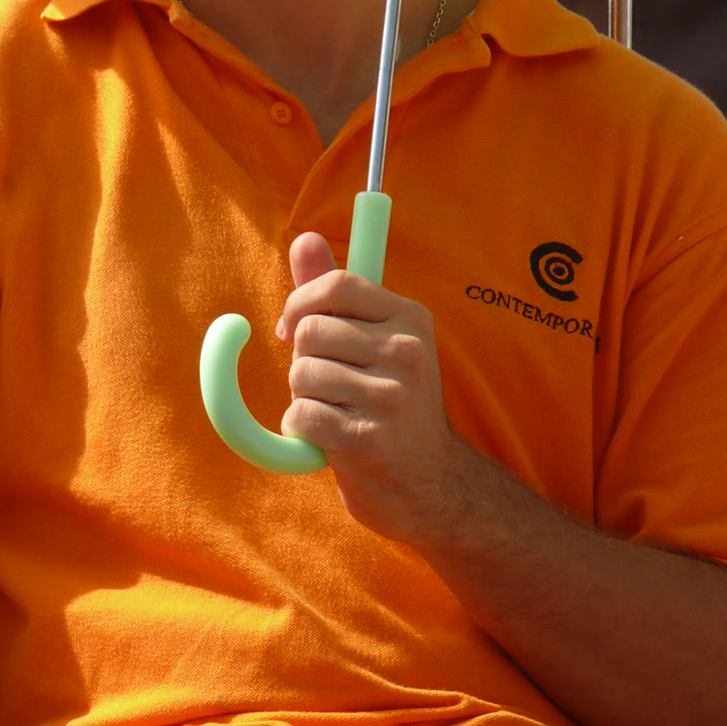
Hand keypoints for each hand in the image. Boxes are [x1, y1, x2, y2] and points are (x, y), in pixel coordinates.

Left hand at [277, 232, 471, 546]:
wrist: (432, 486)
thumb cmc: (392, 406)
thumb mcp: (376, 340)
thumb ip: (335, 291)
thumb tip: (303, 239)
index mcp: (409, 319)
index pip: (335, 285)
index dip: (301, 305)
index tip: (295, 329)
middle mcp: (407, 352)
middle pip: (310, 332)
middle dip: (304, 360)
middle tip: (330, 386)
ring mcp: (390, 397)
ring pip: (300, 374)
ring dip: (302, 398)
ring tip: (335, 413)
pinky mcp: (367, 440)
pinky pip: (300, 416)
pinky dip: (301, 430)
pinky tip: (328, 440)